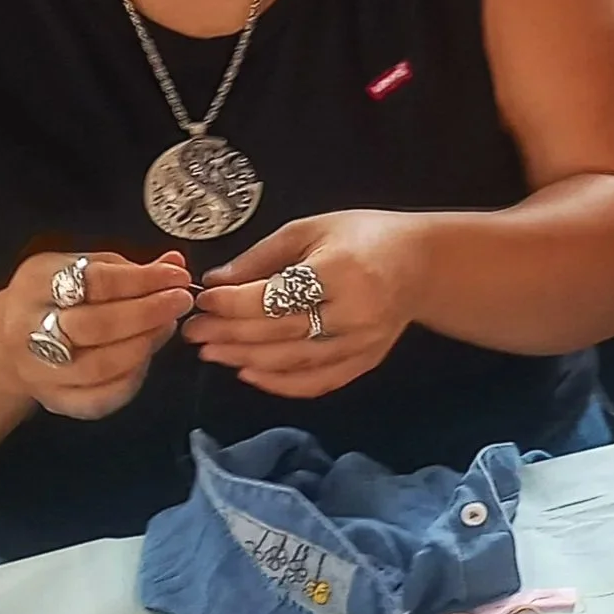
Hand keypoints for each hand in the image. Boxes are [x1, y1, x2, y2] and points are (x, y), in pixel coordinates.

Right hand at [2, 248, 190, 420]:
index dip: (143, 279)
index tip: (177, 276)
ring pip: (98, 367)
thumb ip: (131, 268)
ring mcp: (38, 370)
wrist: (13, 340)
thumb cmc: (59, 297)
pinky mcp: (54, 400)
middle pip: (94, 326)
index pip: (95, 281)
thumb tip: (175, 265)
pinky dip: (131, 380)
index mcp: (37, 283)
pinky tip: (147, 358)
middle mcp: (29, 328)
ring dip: (144, 345)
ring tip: (167, 326)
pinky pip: (98, 399)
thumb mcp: (85, 268)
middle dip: (147, 314)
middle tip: (180, 302)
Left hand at [186, 213, 424, 397]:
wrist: (421, 262)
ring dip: (245, 359)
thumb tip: (215, 283)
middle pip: (278, 332)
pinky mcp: (366, 361)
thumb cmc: (364, 236)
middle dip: (229, 333)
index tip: (202, 299)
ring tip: (211, 352)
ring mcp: (363, 342)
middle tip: (193, 331)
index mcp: (341, 271)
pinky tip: (249, 374)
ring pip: (293, 361)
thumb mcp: (312, 229)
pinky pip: (317, 382)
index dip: (232, 302)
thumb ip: (262, 256)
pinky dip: (280, 384)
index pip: (275, 296)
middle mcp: (355, 311)